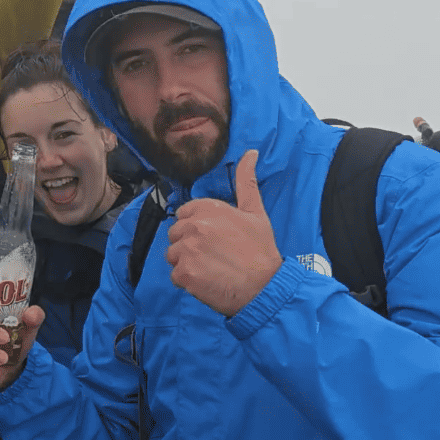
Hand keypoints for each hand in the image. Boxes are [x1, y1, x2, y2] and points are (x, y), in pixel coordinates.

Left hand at [166, 151, 281, 316]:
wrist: (266, 287)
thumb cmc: (261, 250)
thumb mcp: (255, 212)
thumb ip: (246, 182)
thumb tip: (249, 152)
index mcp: (208, 208)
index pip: (183, 215)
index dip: (196, 228)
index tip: (213, 238)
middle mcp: (194, 226)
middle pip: (175, 235)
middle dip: (190, 245)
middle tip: (215, 255)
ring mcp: (187, 250)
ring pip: (173, 255)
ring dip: (187, 263)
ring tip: (212, 269)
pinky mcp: (184, 273)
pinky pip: (175, 275)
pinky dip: (188, 281)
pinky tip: (208, 281)